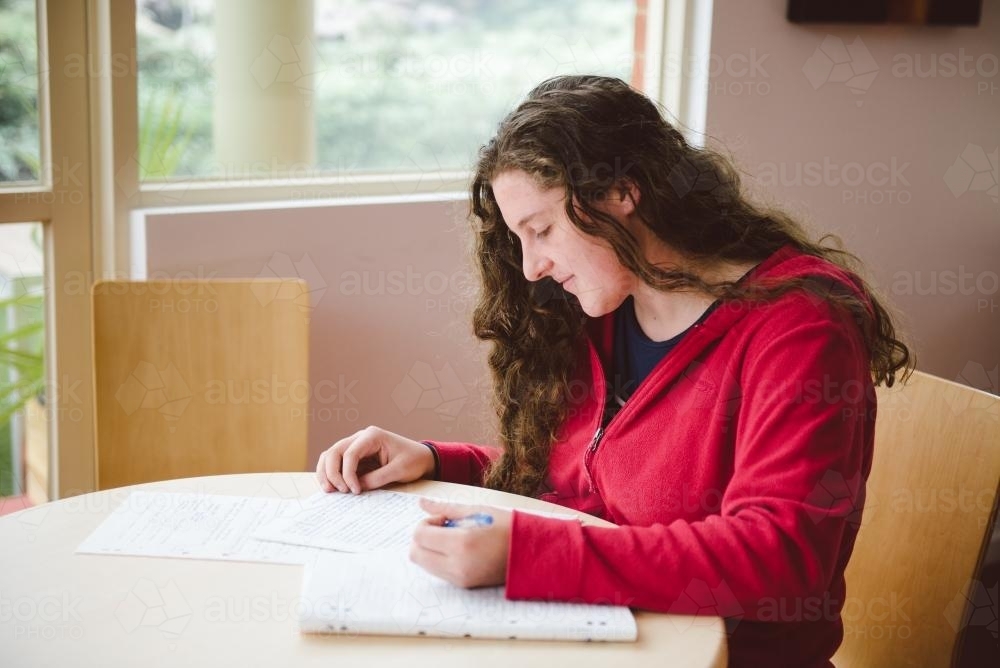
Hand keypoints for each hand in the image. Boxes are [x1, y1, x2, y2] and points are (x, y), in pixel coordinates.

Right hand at [316, 426, 435, 493]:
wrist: (422, 458)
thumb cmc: (413, 460)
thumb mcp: (399, 470)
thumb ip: (377, 478)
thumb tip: (356, 488)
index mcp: (372, 436)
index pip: (350, 453)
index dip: (348, 473)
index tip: (354, 490)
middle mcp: (360, 438)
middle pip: (334, 451)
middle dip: (332, 472)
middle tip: (338, 491)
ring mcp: (356, 446)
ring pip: (331, 455)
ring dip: (327, 472)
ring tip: (329, 490)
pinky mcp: (355, 457)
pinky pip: (336, 463)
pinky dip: (331, 474)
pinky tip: (332, 487)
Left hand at [410, 498, 511, 588]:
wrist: (532, 553)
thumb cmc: (508, 527)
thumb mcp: (479, 510)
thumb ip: (447, 508)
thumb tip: (422, 503)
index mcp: (461, 543)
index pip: (420, 535)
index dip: (426, 523)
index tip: (443, 518)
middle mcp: (457, 565)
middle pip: (415, 553)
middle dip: (422, 537)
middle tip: (443, 527)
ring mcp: (460, 578)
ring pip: (424, 564)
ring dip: (429, 549)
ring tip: (453, 538)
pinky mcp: (464, 585)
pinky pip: (438, 572)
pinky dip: (439, 559)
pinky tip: (459, 549)